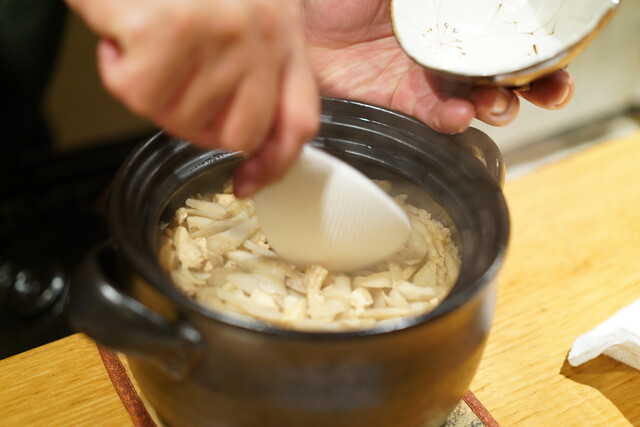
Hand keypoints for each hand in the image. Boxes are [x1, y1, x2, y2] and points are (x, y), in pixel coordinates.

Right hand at [65, 0, 319, 196]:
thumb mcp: (244, 9)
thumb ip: (256, 65)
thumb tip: (248, 138)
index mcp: (283, 30)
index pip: (298, 120)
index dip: (275, 163)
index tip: (249, 183)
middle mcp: (260, 34)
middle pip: (238, 133)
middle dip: (196, 124)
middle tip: (170, 85)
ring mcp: (219, 34)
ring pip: (180, 118)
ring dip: (150, 87)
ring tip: (146, 38)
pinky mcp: (170, 32)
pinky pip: (138, 94)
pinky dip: (118, 69)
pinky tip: (123, 35)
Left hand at [302, 0, 573, 133]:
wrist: (299, 17)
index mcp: (454, 15)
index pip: (508, 32)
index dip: (541, 45)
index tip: (563, 53)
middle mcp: (445, 48)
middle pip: (503, 71)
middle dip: (534, 85)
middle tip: (549, 91)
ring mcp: (424, 76)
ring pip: (475, 99)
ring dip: (496, 106)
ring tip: (499, 104)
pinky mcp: (398, 103)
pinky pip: (432, 116)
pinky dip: (449, 118)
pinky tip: (459, 115)